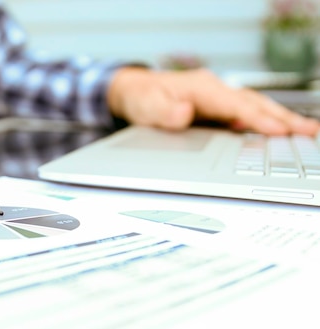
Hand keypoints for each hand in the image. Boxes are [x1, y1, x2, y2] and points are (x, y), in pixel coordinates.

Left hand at [107, 66, 319, 135]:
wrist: (134, 92)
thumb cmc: (140, 97)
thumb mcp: (145, 105)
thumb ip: (164, 111)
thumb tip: (185, 111)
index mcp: (200, 87)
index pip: (235, 104)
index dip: (256, 117)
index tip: (278, 130)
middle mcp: (213, 90)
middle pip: (253, 103)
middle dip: (281, 118)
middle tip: (308, 132)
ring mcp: (217, 98)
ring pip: (254, 107)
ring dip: (279, 119)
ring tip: (305, 132)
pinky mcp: (217, 108)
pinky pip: (246, 114)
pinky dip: (265, 122)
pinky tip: (279, 132)